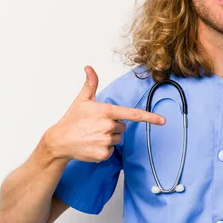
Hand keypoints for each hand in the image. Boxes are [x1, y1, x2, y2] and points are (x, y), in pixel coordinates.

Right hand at [43, 66, 164, 162]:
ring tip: (93, 135)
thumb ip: (90, 83)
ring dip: (109, 137)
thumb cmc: (72, 120)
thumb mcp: (82, 100)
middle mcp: (108, 126)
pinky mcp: (103, 154)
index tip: (162, 120)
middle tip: (96, 126)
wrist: (59, 141)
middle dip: (113, 126)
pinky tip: (92, 145)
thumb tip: (89, 68)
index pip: (133, 114)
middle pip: (123, 126)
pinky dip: (104, 149)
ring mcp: (106, 141)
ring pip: (118, 139)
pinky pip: (111, 151)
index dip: (150, 117)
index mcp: (106, 111)